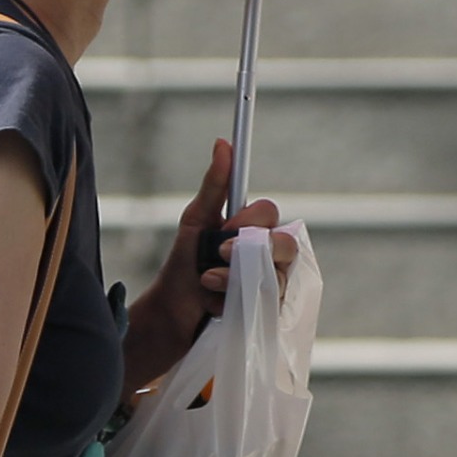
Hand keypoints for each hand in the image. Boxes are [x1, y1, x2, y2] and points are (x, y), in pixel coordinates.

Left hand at [122, 137, 297, 394]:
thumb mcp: (194, 221)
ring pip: (279, 272)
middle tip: (220, 253)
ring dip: (238, 275)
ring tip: (208, 280)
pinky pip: (270, 300)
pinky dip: (238, 298)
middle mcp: (266, 254)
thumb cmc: (182, 265)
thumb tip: (223, 143)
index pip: (270, 212)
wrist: (170, 313)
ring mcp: (270, 283)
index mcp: (251, 229)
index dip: (253, 218)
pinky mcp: (267, 310)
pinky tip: (218, 303)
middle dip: (252, 248)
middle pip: (286, 242)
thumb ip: (214, 185)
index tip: (229, 224)